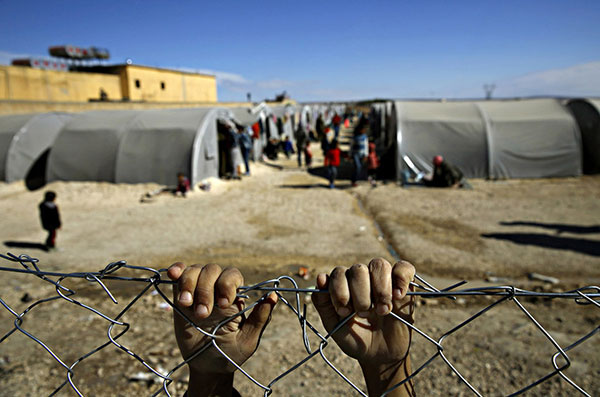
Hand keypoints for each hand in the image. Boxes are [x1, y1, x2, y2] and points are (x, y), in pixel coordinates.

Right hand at [168, 263, 276, 395]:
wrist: (207, 368)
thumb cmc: (231, 354)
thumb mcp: (248, 341)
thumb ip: (259, 318)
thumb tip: (273, 295)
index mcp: (235, 296)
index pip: (232, 275)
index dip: (227, 284)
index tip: (223, 305)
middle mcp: (217, 289)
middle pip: (212, 270)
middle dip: (206, 289)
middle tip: (203, 314)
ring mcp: (198, 291)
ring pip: (194, 270)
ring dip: (189, 284)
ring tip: (187, 305)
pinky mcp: (180, 297)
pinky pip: (178, 276)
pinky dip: (176, 271)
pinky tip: (172, 274)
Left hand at [312, 258, 415, 395]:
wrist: (381, 356)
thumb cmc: (355, 339)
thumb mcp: (335, 327)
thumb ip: (324, 304)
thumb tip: (320, 278)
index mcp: (343, 284)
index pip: (338, 273)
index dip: (339, 290)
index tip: (343, 312)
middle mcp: (362, 277)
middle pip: (358, 269)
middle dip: (360, 294)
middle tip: (363, 314)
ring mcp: (383, 279)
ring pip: (379, 265)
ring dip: (380, 289)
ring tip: (382, 311)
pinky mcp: (404, 284)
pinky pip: (404, 268)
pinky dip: (401, 279)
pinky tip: (398, 296)